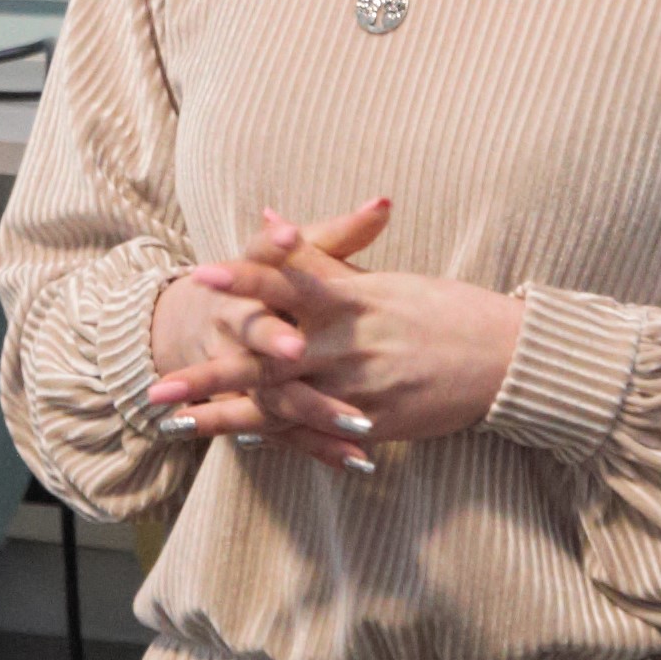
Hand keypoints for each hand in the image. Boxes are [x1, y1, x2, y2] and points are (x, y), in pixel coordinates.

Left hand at [150, 203, 526, 461]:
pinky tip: (237, 443)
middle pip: (267, 359)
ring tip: (177, 424)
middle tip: (155, 386)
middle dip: (209, 373)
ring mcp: (361, 389)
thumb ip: (318, 255)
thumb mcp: (380, 278)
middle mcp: (350, 345)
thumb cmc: (443, 309)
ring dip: (226, 416)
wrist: (505, 358)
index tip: (198, 274)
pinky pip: (316, 435)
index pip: (288, 282)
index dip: (243, 277)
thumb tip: (268, 217)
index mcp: (353, 300)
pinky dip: (277, 439)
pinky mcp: (375, 425)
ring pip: (282, 406)